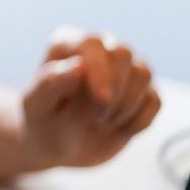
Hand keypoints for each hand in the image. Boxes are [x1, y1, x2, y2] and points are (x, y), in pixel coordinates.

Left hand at [20, 25, 160, 168]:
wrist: (56, 147)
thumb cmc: (40, 121)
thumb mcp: (35, 106)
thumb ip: (50, 84)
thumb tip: (78, 66)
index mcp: (67, 44)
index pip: (92, 43)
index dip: (100, 69)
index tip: (101, 100)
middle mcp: (98, 49)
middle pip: (123, 53)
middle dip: (113, 90)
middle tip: (95, 116)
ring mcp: (123, 70)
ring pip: (143, 73)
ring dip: (125, 105)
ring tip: (101, 122)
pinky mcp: (141, 93)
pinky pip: (154, 100)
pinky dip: (138, 121)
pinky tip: (116, 130)